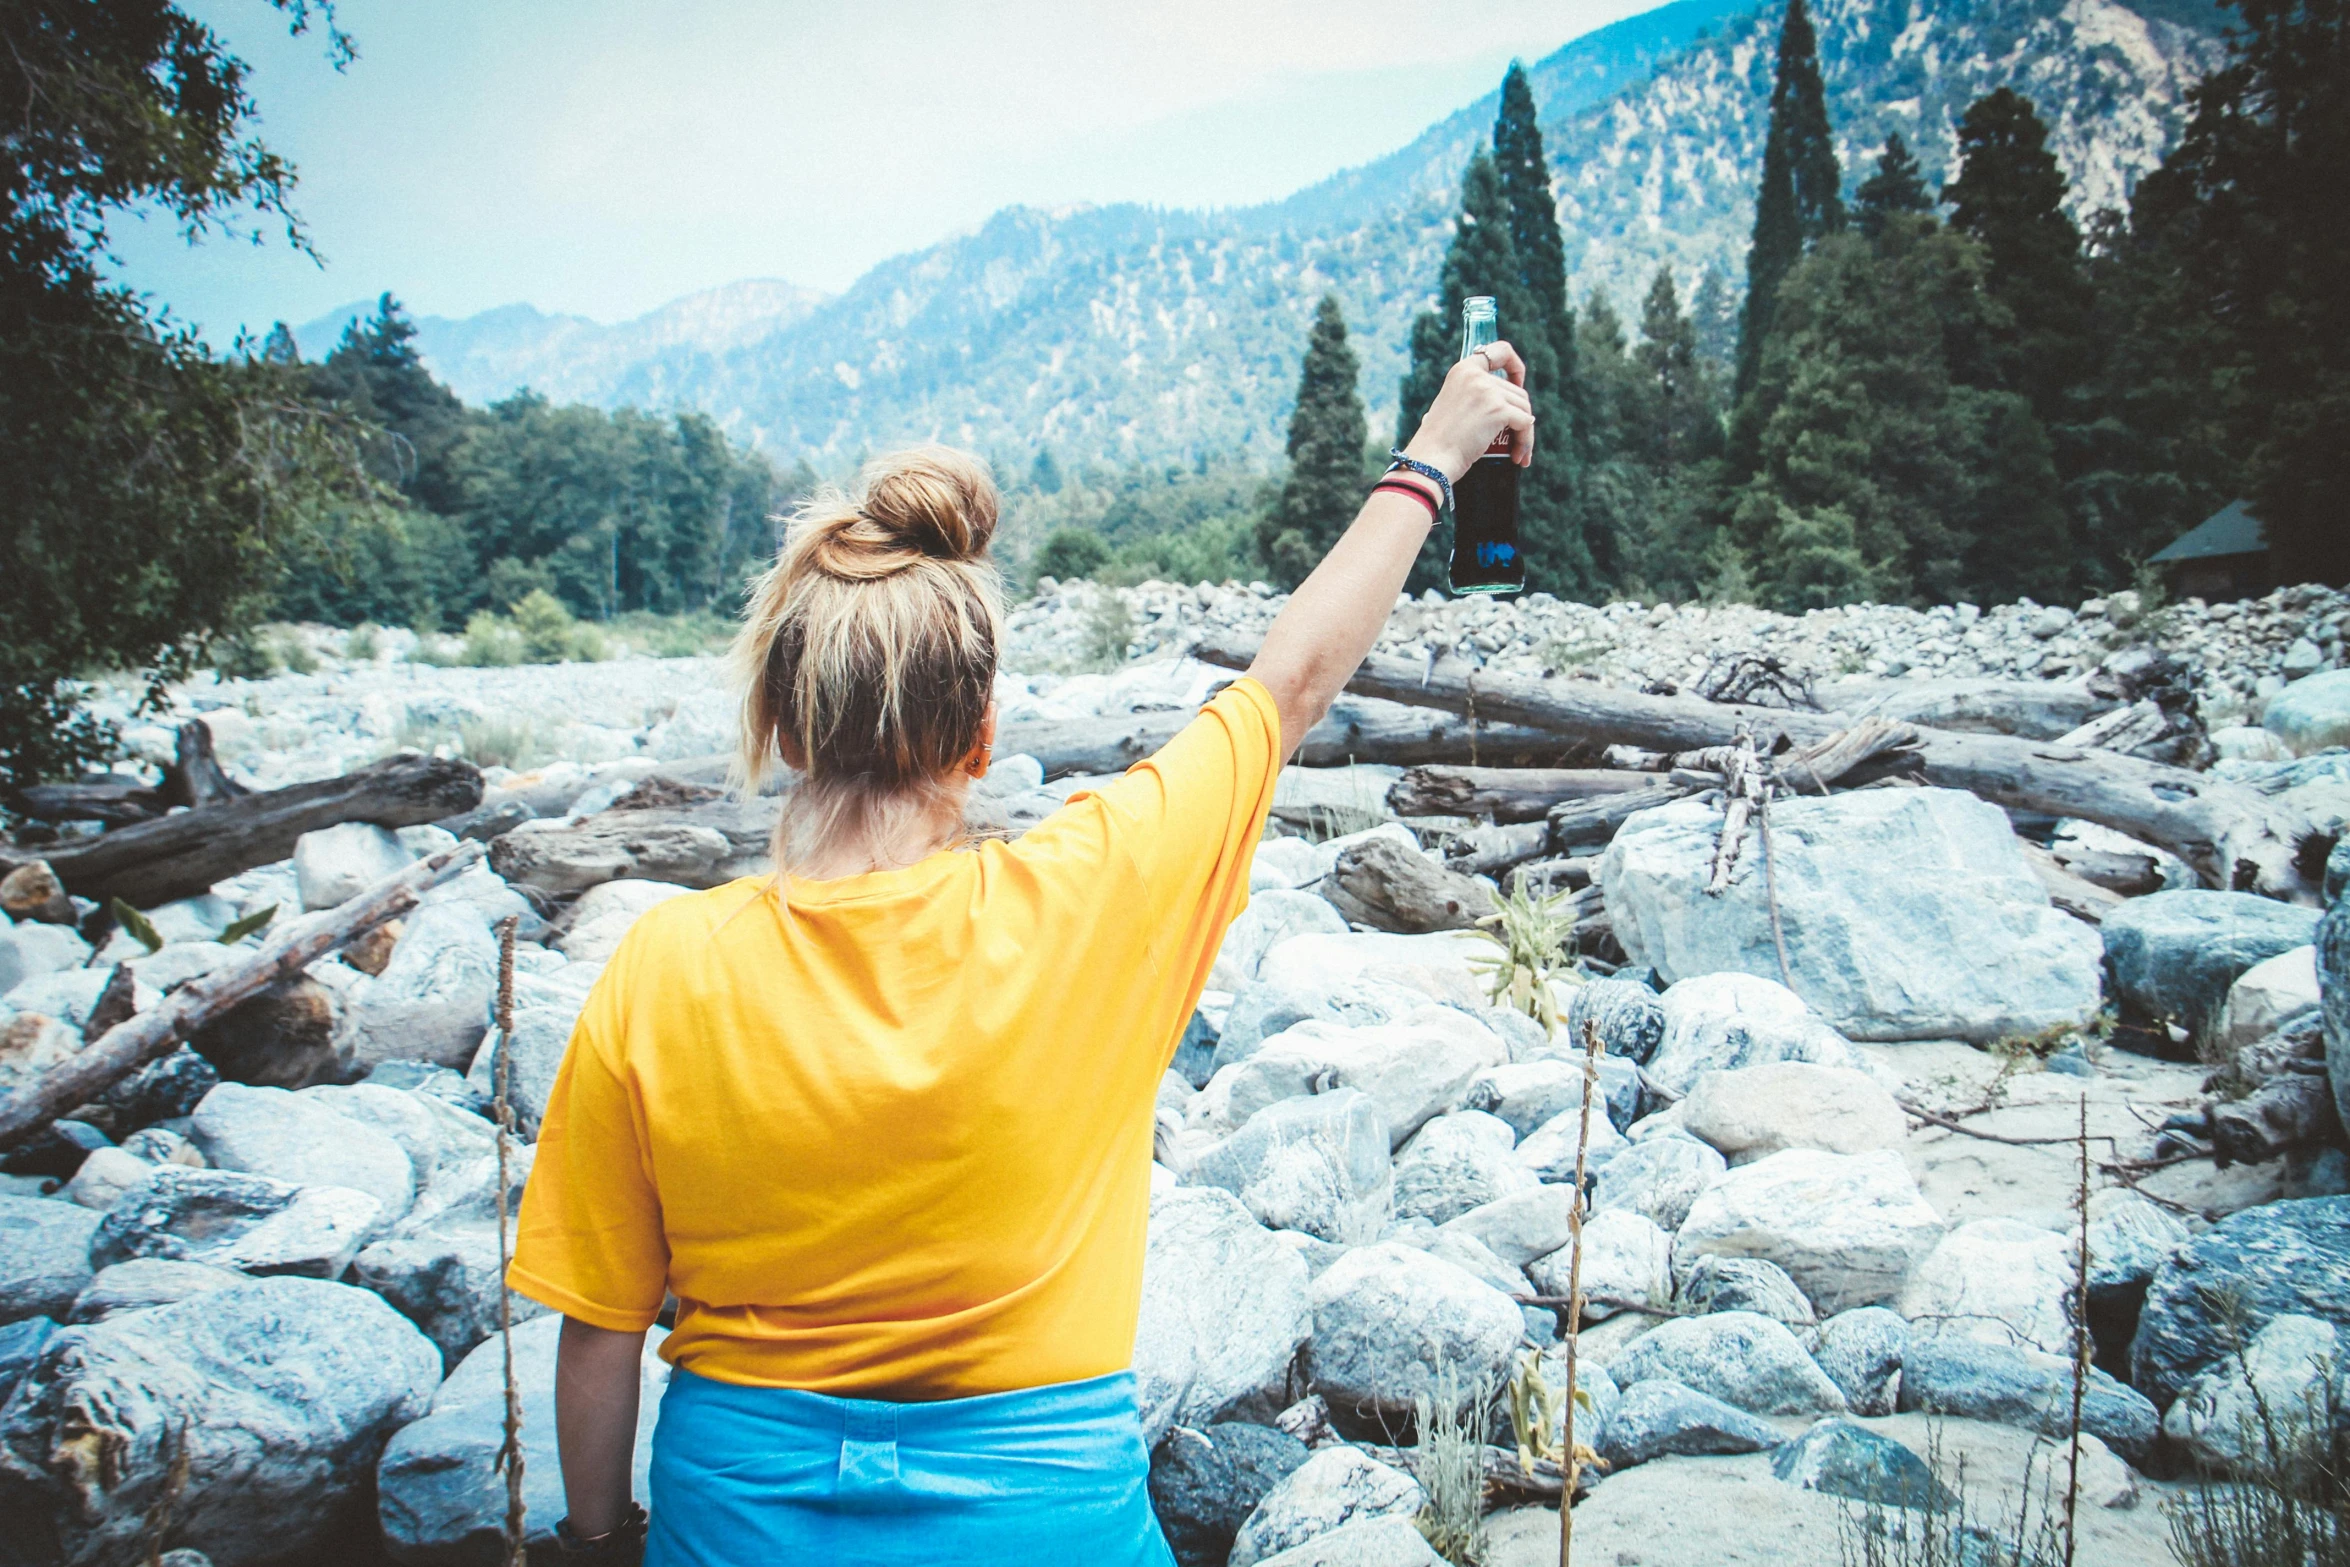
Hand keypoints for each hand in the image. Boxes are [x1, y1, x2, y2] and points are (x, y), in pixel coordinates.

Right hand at [1401, 340, 1534, 480]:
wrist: (1432, 459)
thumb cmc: (1439, 442)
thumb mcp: (1452, 405)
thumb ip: (1473, 396)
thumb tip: (1508, 408)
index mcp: (1462, 370)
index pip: (1500, 350)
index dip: (1515, 366)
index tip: (1517, 384)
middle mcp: (1475, 375)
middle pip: (1517, 391)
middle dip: (1521, 417)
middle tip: (1515, 440)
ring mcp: (1488, 391)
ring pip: (1525, 408)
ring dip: (1524, 433)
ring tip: (1516, 453)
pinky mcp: (1498, 410)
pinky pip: (1526, 424)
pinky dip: (1525, 441)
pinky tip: (1517, 456)